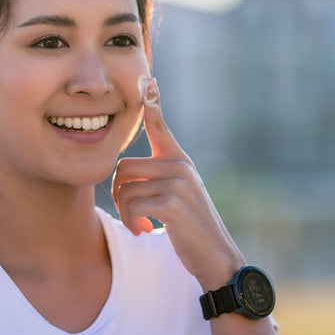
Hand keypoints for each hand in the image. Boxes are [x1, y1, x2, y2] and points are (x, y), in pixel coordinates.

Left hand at [111, 76, 245, 289]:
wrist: (216, 257)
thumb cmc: (191, 228)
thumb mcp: (179, 195)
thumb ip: (158, 177)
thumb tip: (124, 172)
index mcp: (179, 160)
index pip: (160, 125)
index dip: (151, 101)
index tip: (146, 78)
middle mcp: (180, 165)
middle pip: (123, 166)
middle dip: (118, 194)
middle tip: (132, 214)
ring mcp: (178, 182)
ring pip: (124, 189)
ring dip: (126, 214)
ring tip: (141, 225)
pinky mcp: (172, 203)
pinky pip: (132, 206)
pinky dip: (132, 223)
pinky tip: (145, 231)